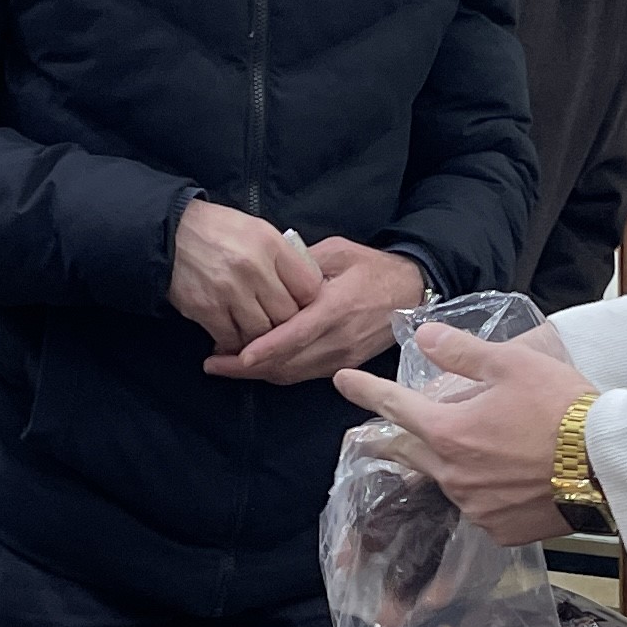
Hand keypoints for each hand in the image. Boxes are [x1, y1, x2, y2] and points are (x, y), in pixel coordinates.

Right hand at [169, 200, 325, 355]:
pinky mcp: (207, 308)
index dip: (307, 302)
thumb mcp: (256, 230)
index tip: (300, 306)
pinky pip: (232, 338)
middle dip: (284, 323)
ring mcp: (230, 290)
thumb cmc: (216, 231)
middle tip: (276, 323)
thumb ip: (283, 259)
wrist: (168, 232)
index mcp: (270, 244)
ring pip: (262, 332)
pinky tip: (231, 336)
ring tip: (253, 330)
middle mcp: (253, 267)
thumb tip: (307, 289)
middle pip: (288, 315)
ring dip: (259, 337)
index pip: (309, 287)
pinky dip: (234, 342)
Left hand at [205, 240, 430, 384]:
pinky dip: (279, 371)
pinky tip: (258, 365)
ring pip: (294, 374)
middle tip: (213, 363)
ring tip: (226, 365)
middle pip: (288, 363)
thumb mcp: (338, 251)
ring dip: (259, 373)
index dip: (264, 349)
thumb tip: (269, 275)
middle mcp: (340, 338)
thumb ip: (302, 264)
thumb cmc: (374, 267)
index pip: (295, 335)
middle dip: (248, 368)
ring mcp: (345, 356)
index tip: (234, 355)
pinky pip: (305, 375)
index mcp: (337, 307)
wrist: (413, 291)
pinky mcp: (346, 364)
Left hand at [335, 323, 590, 543]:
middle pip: (411, 452)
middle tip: (373, 435)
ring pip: (449, 481)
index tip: (341, 380)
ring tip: (467, 452)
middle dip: (391, 439)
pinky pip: (482, 509)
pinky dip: (485, 493)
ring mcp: (476, 508)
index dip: (364, 389)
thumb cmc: (563, 407)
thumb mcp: (512, 364)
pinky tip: (505, 482)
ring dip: (449, 465)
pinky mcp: (503, 531)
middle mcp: (453, 475)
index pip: (393, 406)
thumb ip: (462, 352)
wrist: (608, 464)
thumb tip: (424, 336)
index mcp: (448, 431)